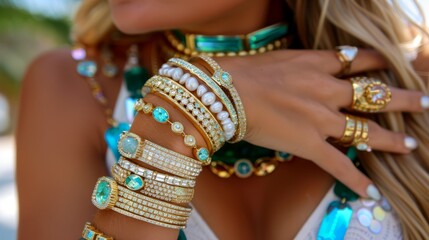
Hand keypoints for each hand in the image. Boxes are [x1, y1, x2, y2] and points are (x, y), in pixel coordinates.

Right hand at [217, 49, 425, 198]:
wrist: (224, 92)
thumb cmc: (244, 73)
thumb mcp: (279, 60)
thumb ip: (301, 66)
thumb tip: (308, 70)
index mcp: (317, 65)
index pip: (358, 60)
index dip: (379, 62)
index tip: (392, 64)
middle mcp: (327, 90)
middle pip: (375, 95)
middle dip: (402, 99)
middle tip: (423, 102)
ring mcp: (321, 119)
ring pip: (367, 131)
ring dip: (391, 140)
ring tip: (410, 145)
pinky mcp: (309, 144)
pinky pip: (338, 165)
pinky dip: (355, 179)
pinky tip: (371, 191)